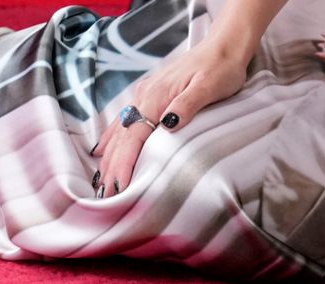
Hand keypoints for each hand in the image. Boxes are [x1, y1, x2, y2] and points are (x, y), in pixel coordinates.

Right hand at [92, 41, 248, 197]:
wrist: (223, 47)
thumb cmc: (221, 69)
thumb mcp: (209, 86)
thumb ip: (188, 105)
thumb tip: (167, 124)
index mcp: (156, 97)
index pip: (134, 137)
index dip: (123, 163)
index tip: (117, 187)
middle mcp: (144, 96)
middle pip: (122, 138)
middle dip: (112, 167)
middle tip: (105, 196)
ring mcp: (144, 95)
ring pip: (120, 130)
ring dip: (109, 156)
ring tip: (101, 181)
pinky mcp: (149, 95)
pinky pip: (124, 121)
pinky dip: (112, 139)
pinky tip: (103, 150)